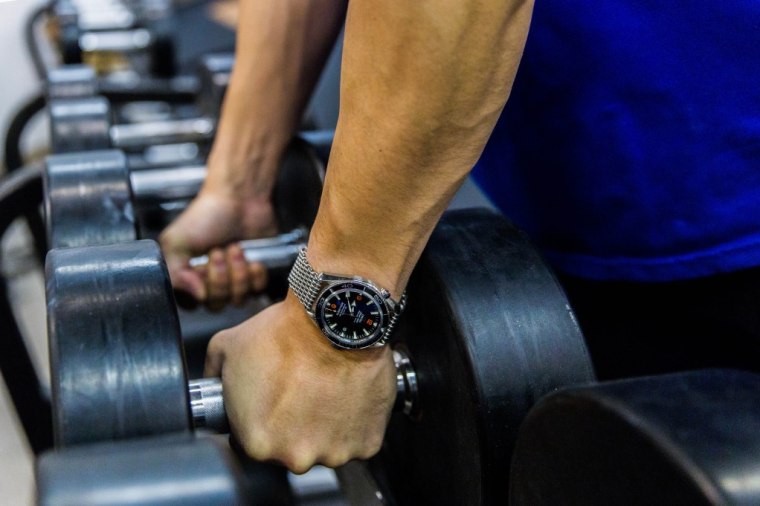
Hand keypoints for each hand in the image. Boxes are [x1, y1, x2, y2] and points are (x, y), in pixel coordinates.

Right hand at [159, 190, 277, 306]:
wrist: (239, 199)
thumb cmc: (206, 216)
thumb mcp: (177, 242)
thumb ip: (176, 274)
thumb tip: (198, 297)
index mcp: (187, 277)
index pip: (192, 304)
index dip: (198, 290)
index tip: (198, 268)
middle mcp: (210, 282)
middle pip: (216, 304)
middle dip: (219, 278)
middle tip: (218, 251)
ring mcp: (235, 280)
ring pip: (238, 299)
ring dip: (237, 273)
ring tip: (235, 248)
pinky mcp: (256, 275)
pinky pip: (257, 290)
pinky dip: (255, 274)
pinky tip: (252, 258)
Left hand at [204, 293, 396, 472]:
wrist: (335, 317)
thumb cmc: (285, 331)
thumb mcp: (227, 346)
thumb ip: (214, 376)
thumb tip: (213, 385)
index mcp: (258, 441)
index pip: (254, 444)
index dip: (261, 419)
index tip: (272, 401)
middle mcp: (296, 455)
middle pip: (291, 451)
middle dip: (294, 426)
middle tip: (301, 391)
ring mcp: (335, 452)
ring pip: (327, 448)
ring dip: (326, 426)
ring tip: (326, 390)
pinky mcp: (367, 442)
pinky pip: (359, 440)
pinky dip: (356, 422)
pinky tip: (347, 395)